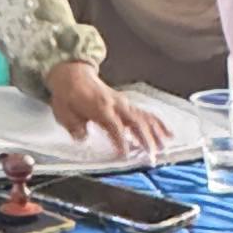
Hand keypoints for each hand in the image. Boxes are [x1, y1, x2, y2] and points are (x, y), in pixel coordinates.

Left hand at [45, 60, 163, 159]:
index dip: (121, 141)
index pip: (114, 126)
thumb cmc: (68, 96)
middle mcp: (116, 104)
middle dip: (145, 140)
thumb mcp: (63, 112)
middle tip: (151, 157)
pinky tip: (168, 133)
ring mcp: (123, 103)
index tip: (126, 155)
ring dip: (155, 134)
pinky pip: (146, 113)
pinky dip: (158, 124)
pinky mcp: (127, 104)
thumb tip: (83, 138)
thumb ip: (74, 126)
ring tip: (163, 148)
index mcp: (100, 107)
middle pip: (136, 122)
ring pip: (144, 118)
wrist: (72, 76)